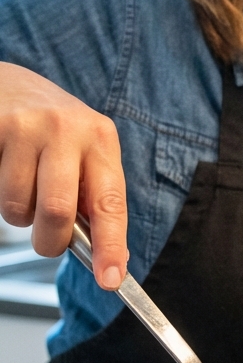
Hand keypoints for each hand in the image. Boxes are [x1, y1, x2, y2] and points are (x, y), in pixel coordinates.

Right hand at [0, 63, 127, 288]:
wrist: (9, 83)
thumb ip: (95, 198)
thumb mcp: (85, 153)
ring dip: (17, 214)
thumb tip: (112, 257)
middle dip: (50, 241)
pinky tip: (4, 169)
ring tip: (22, 188)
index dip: (111, 246)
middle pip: (57, 211)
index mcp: (100, 139)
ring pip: (16, 206)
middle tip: (47, 240)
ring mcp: (26, 127)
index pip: (110, 202)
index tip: (111, 279)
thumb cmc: (52, 131)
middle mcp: (67, 129)